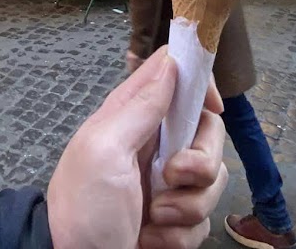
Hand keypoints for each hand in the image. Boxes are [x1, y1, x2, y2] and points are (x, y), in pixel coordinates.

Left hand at [48, 48, 227, 248]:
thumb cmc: (83, 210)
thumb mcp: (104, 151)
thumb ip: (139, 107)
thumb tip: (170, 64)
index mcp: (132, 117)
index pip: (174, 75)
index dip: (200, 82)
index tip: (212, 107)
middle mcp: (154, 145)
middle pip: (208, 130)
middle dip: (201, 160)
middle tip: (172, 178)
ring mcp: (168, 185)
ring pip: (212, 179)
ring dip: (188, 205)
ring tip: (153, 220)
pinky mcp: (177, 221)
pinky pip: (203, 219)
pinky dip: (180, 234)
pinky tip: (151, 239)